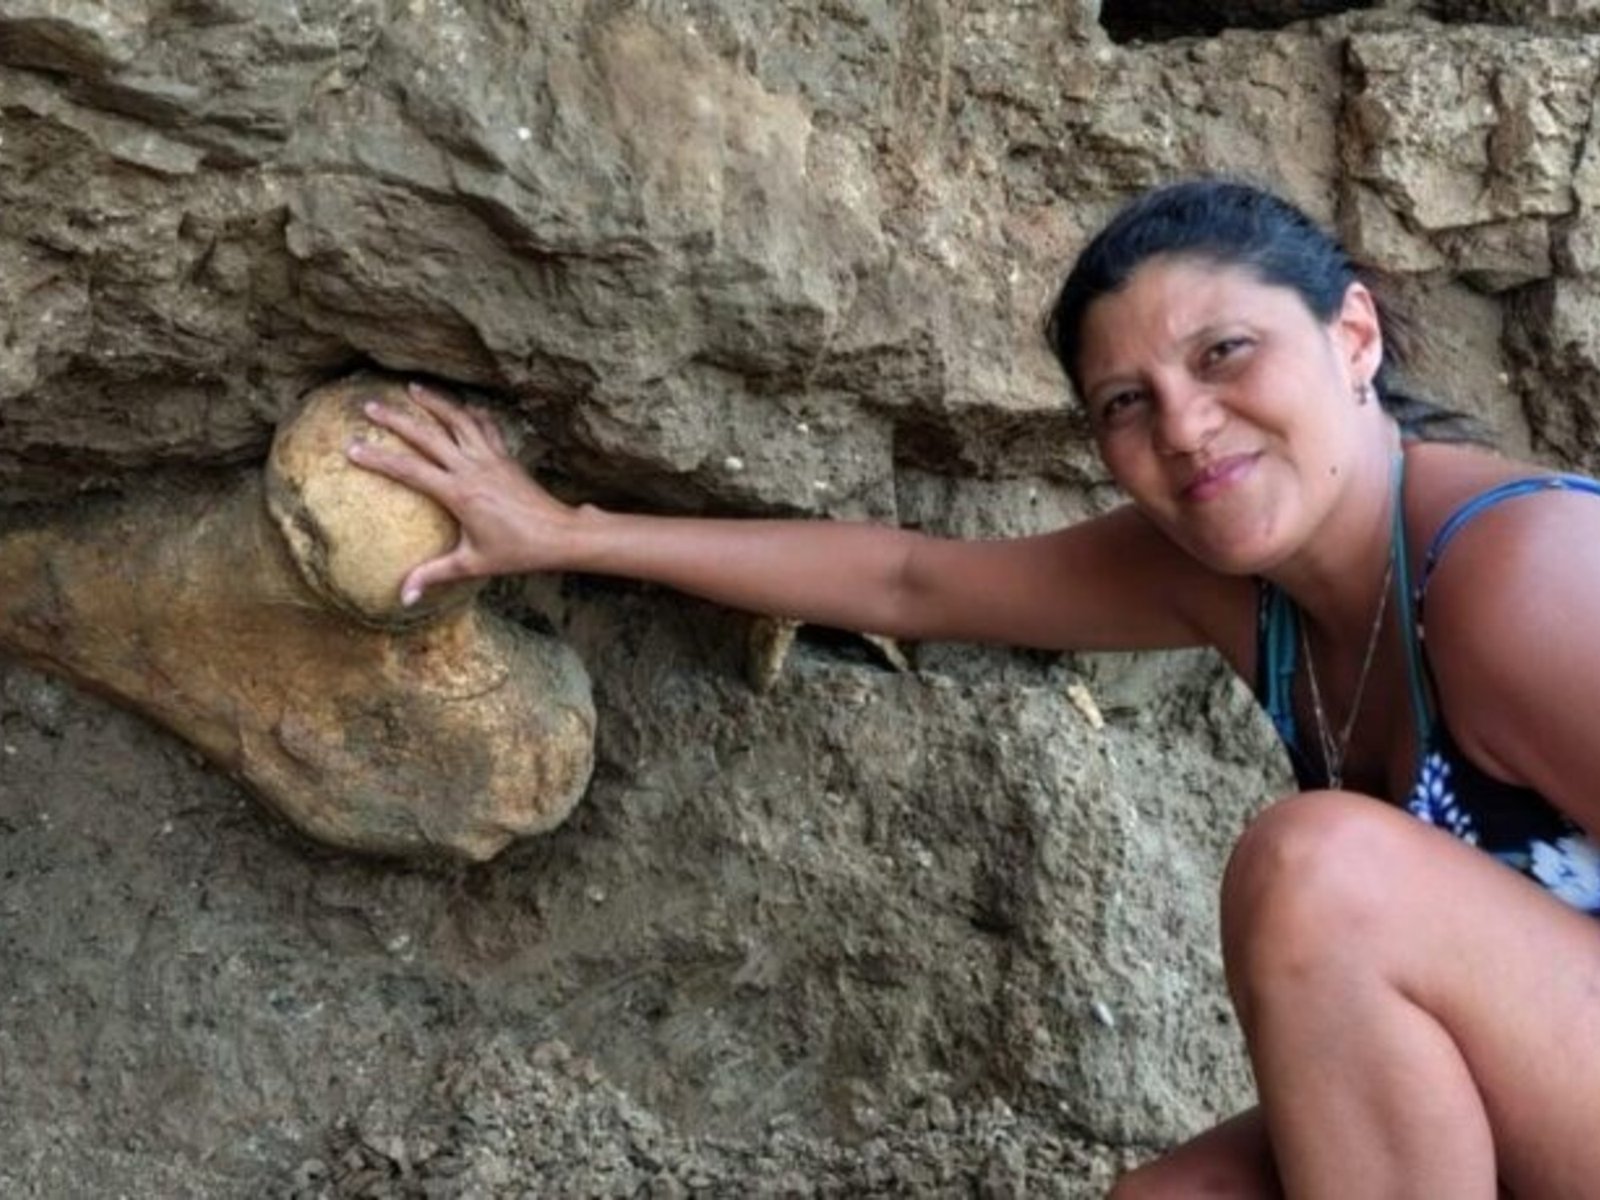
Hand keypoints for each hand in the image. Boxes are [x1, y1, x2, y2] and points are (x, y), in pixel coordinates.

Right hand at [346, 382, 577, 605]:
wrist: (560, 535)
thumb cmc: (518, 552)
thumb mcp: (472, 564)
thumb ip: (434, 575)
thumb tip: (403, 596)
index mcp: (459, 493)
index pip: (409, 470)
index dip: (378, 459)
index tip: (352, 448)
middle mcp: (473, 468)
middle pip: (428, 435)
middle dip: (396, 419)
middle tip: (370, 405)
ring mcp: (491, 458)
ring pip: (459, 420)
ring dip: (435, 403)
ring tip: (413, 388)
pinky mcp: (507, 457)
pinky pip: (486, 427)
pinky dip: (471, 414)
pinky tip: (462, 407)